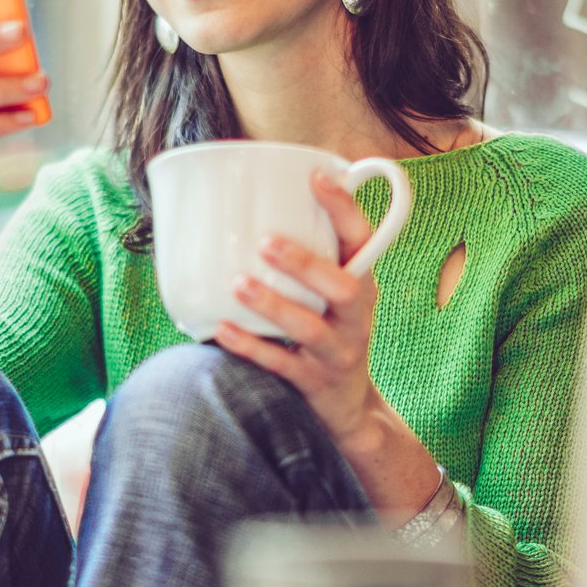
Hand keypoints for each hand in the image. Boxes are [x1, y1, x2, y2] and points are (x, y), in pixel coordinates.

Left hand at [213, 170, 384, 444]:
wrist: (349, 408)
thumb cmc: (332, 332)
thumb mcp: (336, 294)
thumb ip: (314, 255)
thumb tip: (259, 202)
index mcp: (363, 283)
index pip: (363, 240)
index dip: (344, 208)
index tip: (317, 178)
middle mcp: (357, 316)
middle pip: (343, 287)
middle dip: (306, 264)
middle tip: (265, 243)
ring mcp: (338, 352)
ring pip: (311, 328)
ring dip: (274, 305)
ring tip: (238, 284)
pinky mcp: (315, 384)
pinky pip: (281, 364)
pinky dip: (251, 346)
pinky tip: (223, 328)